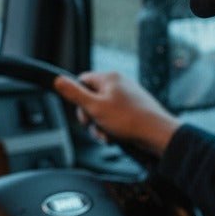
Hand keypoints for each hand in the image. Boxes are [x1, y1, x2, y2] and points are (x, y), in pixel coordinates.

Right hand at [53, 71, 181, 158]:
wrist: (157, 134)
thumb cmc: (128, 119)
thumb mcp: (94, 107)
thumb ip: (74, 93)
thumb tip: (57, 80)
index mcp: (109, 78)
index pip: (82, 81)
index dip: (78, 98)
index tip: (83, 112)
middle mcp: (119, 85)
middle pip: (91, 99)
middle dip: (90, 117)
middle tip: (95, 126)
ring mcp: (127, 98)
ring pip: (102, 112)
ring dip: (100, 126)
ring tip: (108, 135)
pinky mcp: (133, 110)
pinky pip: (114, 118)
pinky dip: (111, 129)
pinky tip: (115, 137)